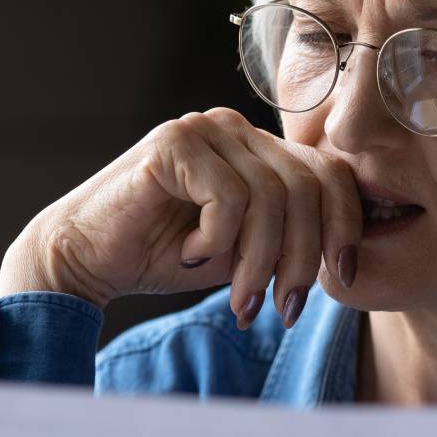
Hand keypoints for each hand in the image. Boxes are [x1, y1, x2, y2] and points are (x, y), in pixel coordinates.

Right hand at [0, 107, 361, 327]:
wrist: (85, 260)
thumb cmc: (164, 256)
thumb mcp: (246, 251)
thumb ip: (291, 239)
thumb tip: (352, 258)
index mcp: (260, 147)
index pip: (330, 173)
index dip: (345, 228)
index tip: (345, 279)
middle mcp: (236, 128)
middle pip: (308, 186)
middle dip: (302, 258)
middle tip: (281, 308)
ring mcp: (204, 129)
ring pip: (271, 197)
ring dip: (259, 261)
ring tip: (239, 298)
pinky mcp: (172, 144)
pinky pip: (228, 197)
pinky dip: (217, 240)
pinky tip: (190, 254)